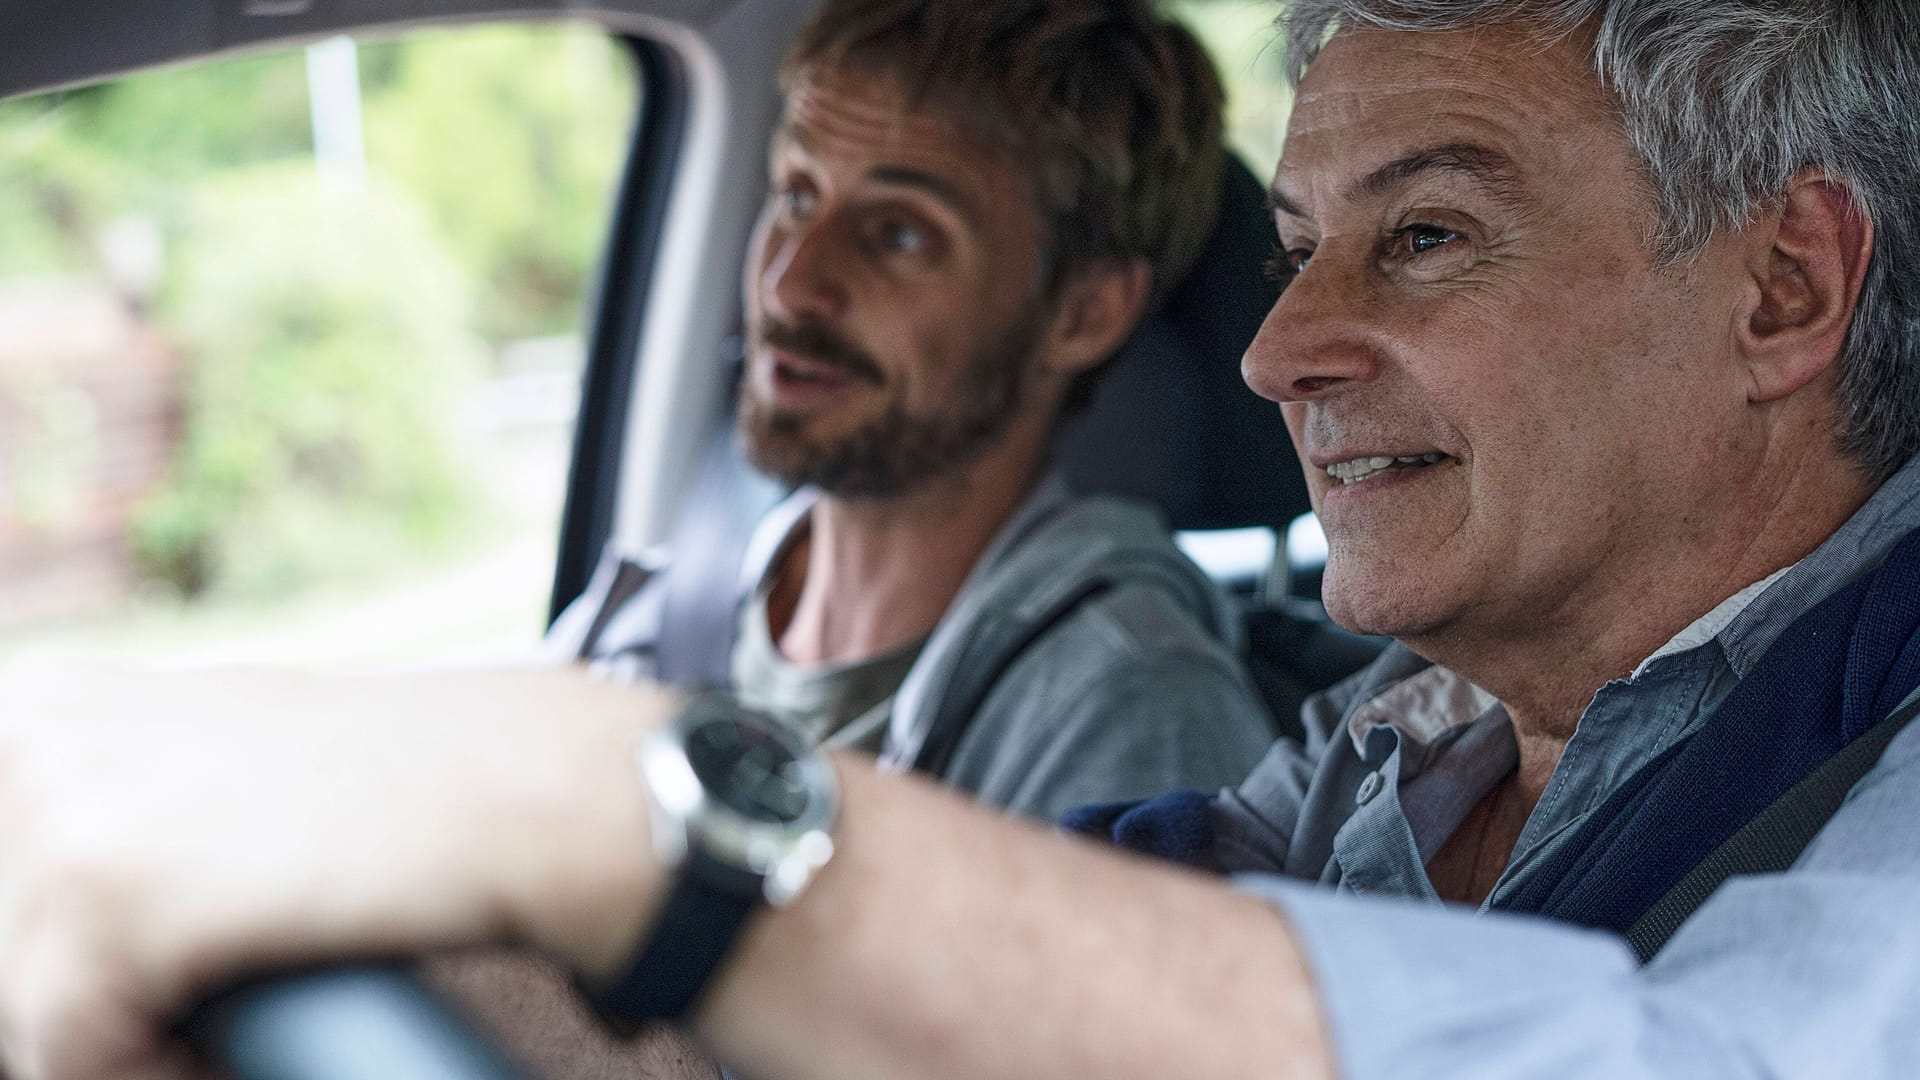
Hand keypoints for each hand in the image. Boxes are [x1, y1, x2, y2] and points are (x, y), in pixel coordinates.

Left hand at [0, 665, 677, 1079]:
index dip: (62, 954)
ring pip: (30, 1012)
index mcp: (57, 704)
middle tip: (213, 987)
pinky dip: (158, 1078)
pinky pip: (72, 1055)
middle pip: (11, 947)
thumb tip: (71, 886)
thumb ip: (133, 790)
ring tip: (232, 1013)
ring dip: (127, 1041)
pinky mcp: (112, 898)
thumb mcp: (231, 752)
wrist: (518, 788)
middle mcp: (41, 738)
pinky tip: (232, 1047)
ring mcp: (70, 813)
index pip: (5, 888)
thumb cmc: (405, 785)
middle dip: (99, 994)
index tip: (152, 972)